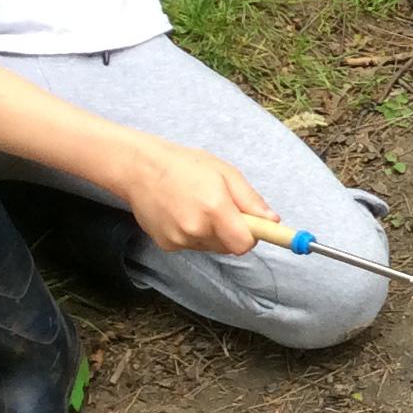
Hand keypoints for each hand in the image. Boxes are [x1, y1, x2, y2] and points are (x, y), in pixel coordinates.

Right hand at [119, 138, 268, 253]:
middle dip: (232, 232)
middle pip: (228, 247)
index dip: (252, 236)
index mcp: (215, 209)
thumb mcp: (226, 173)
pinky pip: (192, 245)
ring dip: (212, 233)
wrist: (140, 169)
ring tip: (198, 207)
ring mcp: (178, 239)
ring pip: (210, 247)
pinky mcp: (166, 245)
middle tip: (222, 208)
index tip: (254, 227)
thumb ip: (250, 200)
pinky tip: (182, 213)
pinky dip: (193, 234)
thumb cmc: (186, 165)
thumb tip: (272, 221)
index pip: (244, 244)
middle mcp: (196, 229)